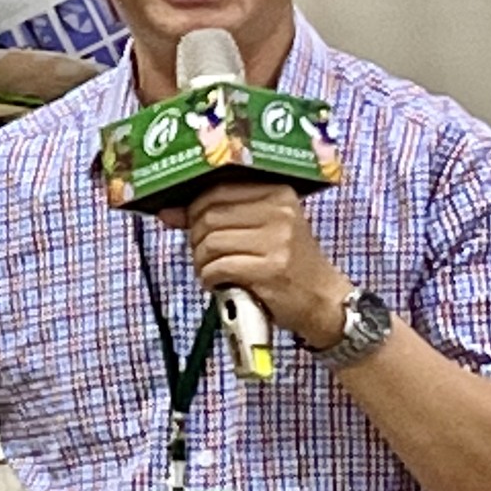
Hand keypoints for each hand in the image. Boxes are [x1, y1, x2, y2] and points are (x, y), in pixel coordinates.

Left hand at [158, 181, 351, 346]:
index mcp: (276, 193)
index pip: (217, 191)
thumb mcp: (260, 230)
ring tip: (210, 271)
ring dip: (201, 261)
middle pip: (209, 216)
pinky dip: (210, 278)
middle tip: (202, 255)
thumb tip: (167, 212)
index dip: (192, 209)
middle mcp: (279, 211)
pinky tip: (218, 283)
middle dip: (195, 239)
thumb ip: (216, 216)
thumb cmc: (285, 263)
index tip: (185, 224)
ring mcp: (277, 240)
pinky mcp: (272, 268)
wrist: (323, 300)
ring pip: (211, 242)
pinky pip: (220, 267)